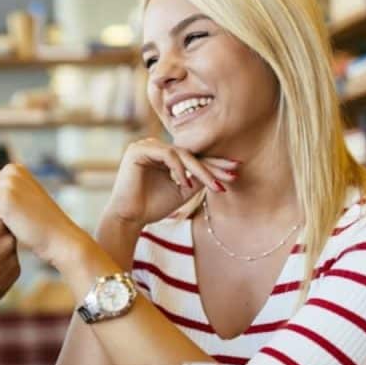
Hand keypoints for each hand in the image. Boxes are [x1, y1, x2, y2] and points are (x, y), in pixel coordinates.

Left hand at [0, 163, 90, 267]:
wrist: (60, 240)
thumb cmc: (40, 225)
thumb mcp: (23, 199)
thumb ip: (4, 189)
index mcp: (15, 169)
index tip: (13, 215)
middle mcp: (11, 170)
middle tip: (12, 221)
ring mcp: (7, 183)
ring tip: (9, 224)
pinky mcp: (2, 198)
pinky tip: (0, 228)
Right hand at [104, 138, 237, 226]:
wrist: (129, 218)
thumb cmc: (153, 207)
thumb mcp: (184, 190)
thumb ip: (199, 177)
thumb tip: (220, 169)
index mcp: (163, 156)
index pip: (192, 157)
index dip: (214, 164)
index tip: (235, 172)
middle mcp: (154, 147)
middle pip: (190, 153)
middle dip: (213, 165)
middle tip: (232, 174)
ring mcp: (145, 146)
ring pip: (182, 153)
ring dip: (200, 169)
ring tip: (213, 186)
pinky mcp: (138, 150)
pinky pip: (167, 154)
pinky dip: (179, 169)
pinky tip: (187, 184)